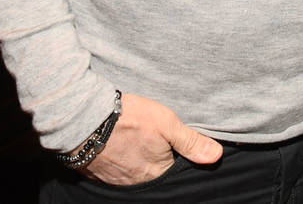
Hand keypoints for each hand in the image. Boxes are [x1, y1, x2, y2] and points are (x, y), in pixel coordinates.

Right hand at [82, 92, 222, 185]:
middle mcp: (137, 182)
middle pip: (155, 170)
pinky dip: (122, 159)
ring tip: (137, 139)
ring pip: (136, 170)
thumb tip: (216, 156)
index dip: (177, 153)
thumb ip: (191, 142)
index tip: (173, 141)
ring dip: (138, 157)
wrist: (86, 120)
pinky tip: (122, 144)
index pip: (175, 168)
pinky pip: (118, 171)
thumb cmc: (130, 119)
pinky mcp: (101, 173)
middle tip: (151, 137)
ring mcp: (117, 180)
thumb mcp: (167, 123)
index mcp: (156, 172)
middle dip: (157, 156)